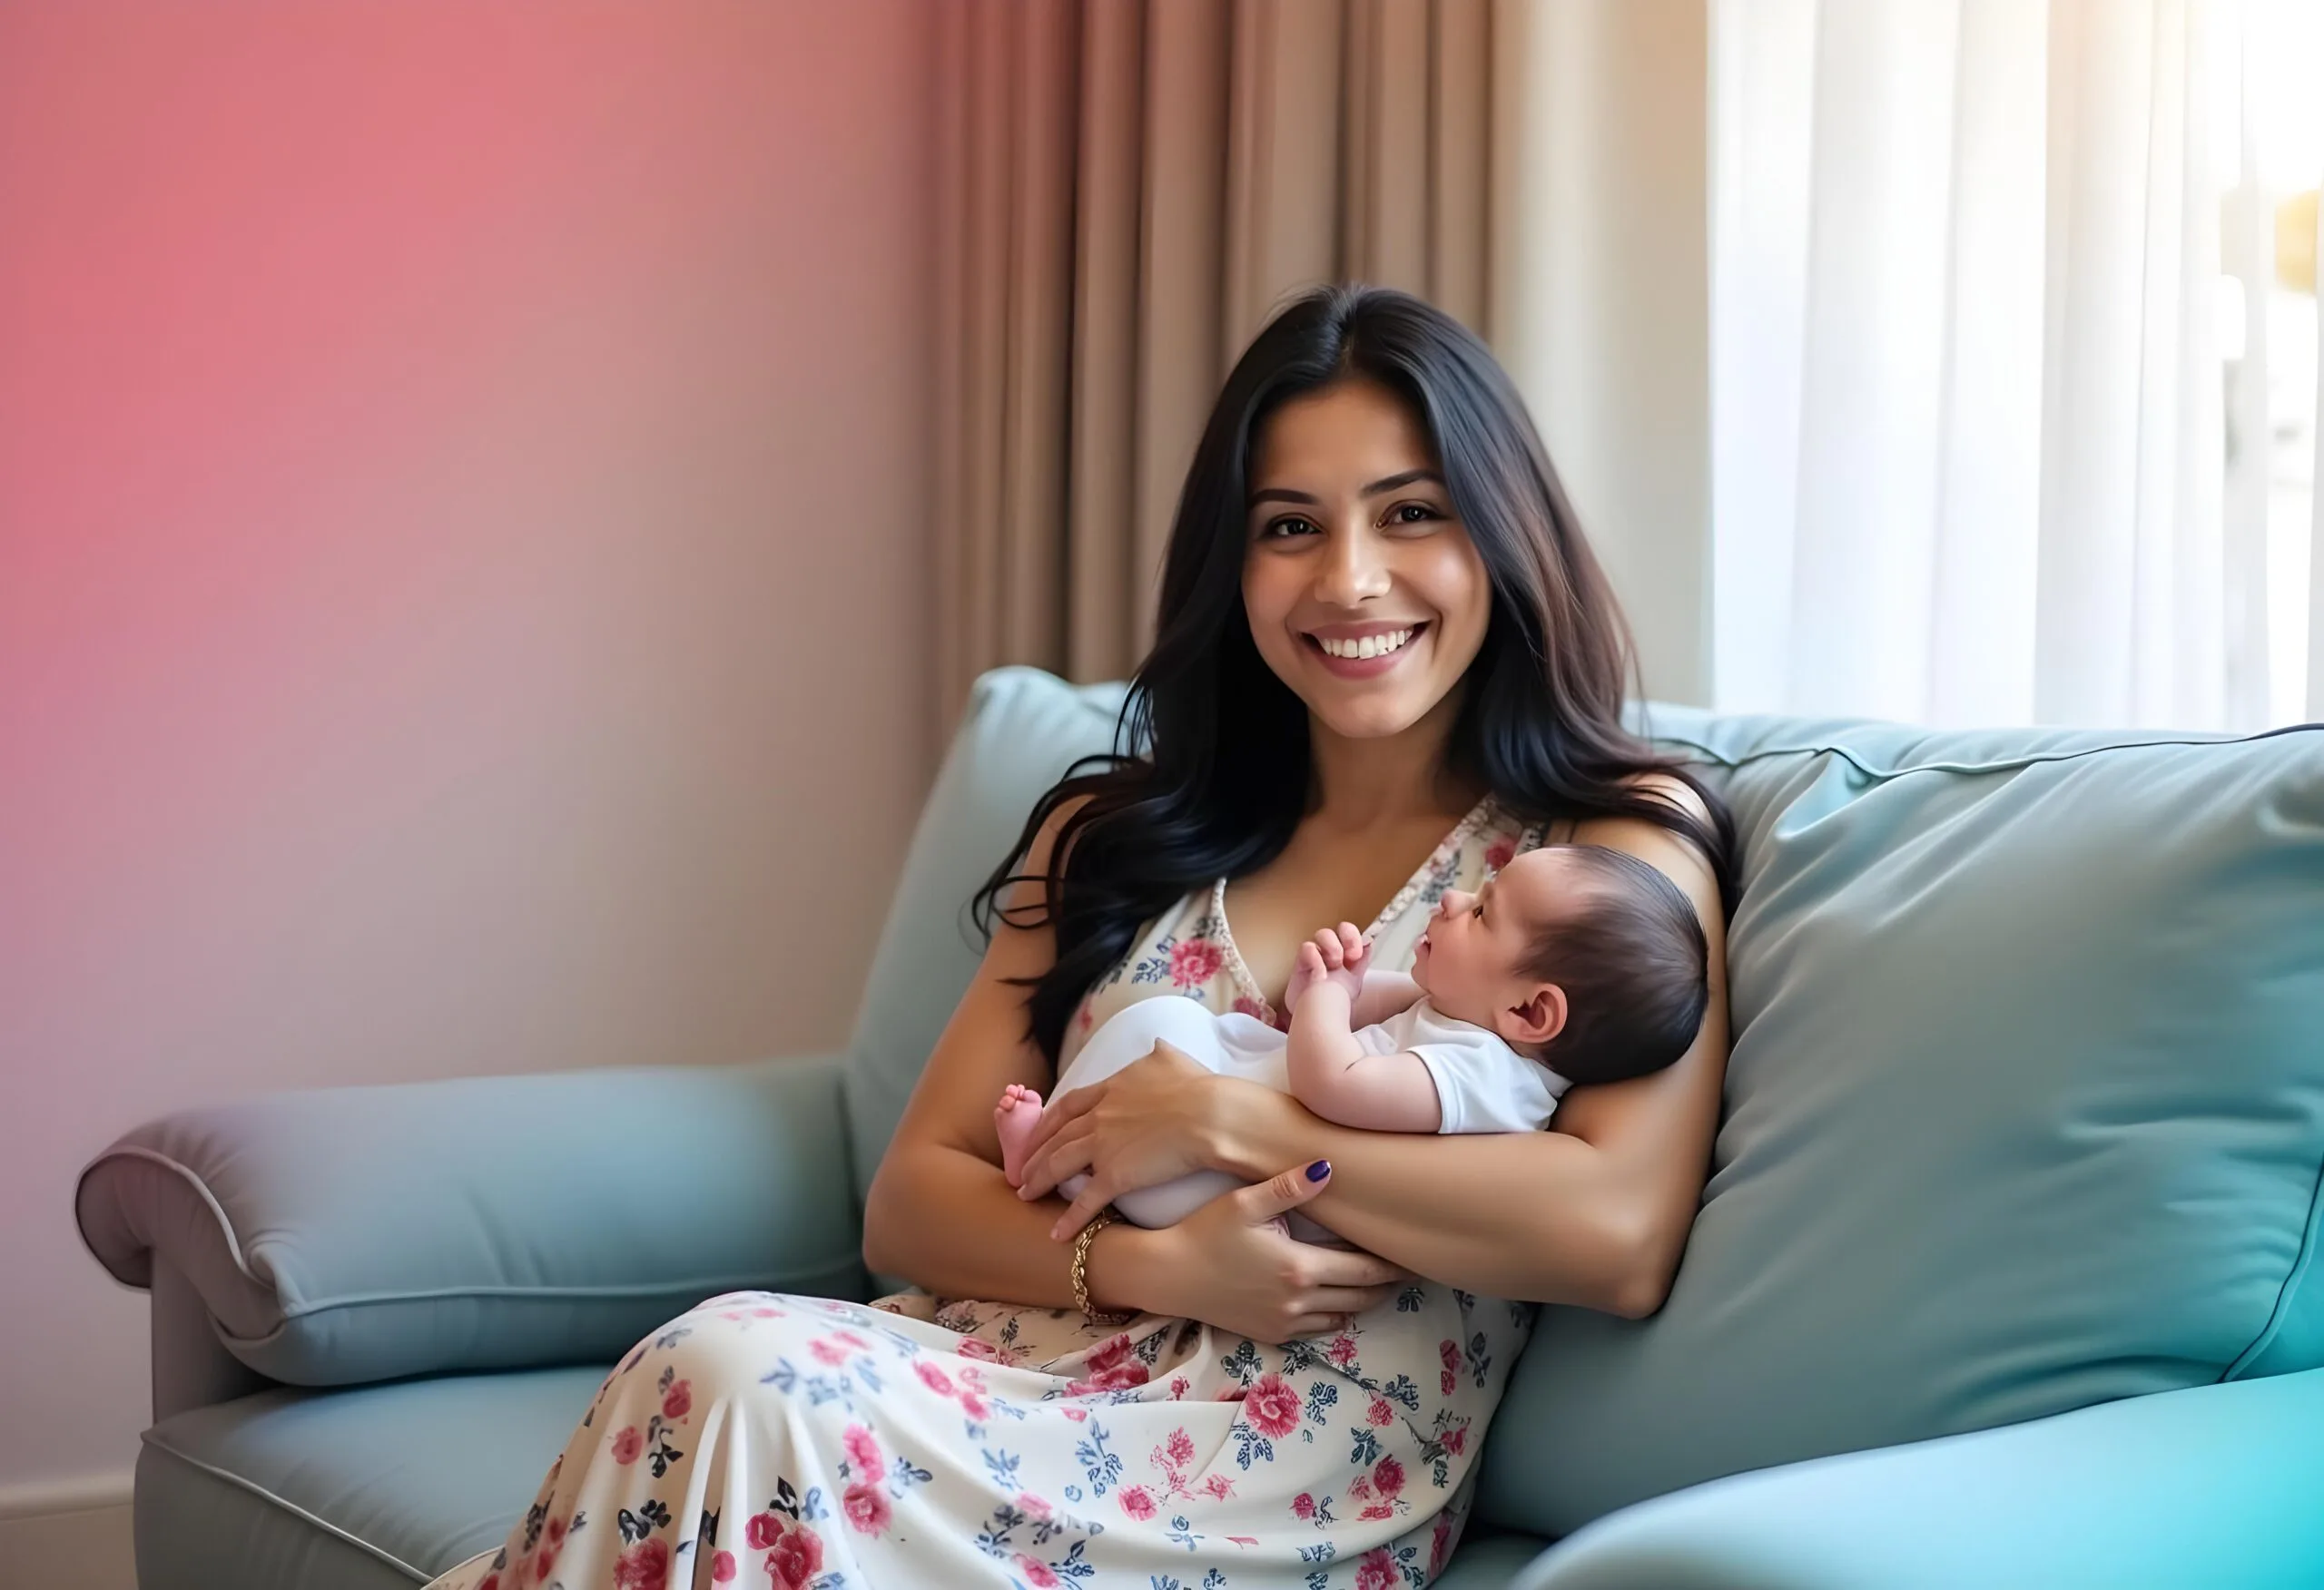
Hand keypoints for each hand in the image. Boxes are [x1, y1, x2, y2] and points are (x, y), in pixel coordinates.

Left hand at [1014, 1041, 1233, 1238]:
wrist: (1211, 1115)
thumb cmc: (1198, 1087)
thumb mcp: (1173, 1059)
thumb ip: (1159, 1053)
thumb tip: (1158, 1045)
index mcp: (1110, 1088)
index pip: (1068, 1105)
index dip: (1048, 1121)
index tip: (1037, 1131)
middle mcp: (1099, 1116)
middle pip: (1056, 1136)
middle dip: (1034, 1154)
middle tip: (1020, 1168)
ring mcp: (1103, 1145)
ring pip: (1059, 1165)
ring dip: (1038, 1181)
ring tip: (1025, 1195)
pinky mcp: (1116, 1175)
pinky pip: (1086, 1201)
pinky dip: (1069, 1219)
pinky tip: (1057, 1234)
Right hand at [1145, 1161, 1407, 1340]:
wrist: (1168, 1275)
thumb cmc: (1204, 1232)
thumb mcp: (1244, 1202)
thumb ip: (1288, 1187)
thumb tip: (1328, 1167)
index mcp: (1300, 1267)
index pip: (1364, 1270)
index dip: (1393, 1266)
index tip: (1415, 1258)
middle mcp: (1299, 1301)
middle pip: (1361, 1298)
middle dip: (1387, 1286)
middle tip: (1409, 1272)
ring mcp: (1285, 1322)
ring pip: (1342, 1317)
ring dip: (1362, 1302)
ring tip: (1378, 1284)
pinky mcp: (1271, 1334)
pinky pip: (1317, 1331)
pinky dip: (1335, 1316)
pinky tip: (1338, 1300)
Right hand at [1287, 922, 1368, 1010]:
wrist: (1315, 1019)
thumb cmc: (1333, 1001)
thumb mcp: (1354, 982)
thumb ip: (1362, 962)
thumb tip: (1369, 941)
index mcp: (1348, 953)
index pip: (1355, 933)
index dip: (1358, 937)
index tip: (1358, 953)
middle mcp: (1333, 950)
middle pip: (1342, 927)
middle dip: (1349, 937)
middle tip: (1351, 955)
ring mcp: (1317, 954)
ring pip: (1324, 934)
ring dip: (1333, 946)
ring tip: (1334, 964)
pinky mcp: (1301, 962)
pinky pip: (1307, 948)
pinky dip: (1316, 959)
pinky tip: (1320, 976)